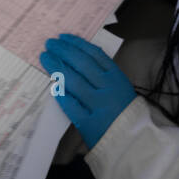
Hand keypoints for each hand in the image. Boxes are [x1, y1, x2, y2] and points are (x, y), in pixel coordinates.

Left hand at [39, 34, 136, 148]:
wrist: (133, 141)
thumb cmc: (123, 111)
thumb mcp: (119, 87)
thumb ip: (102, 75)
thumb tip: (75, 57)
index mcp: (117, 77)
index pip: (94, 54)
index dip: (77, 44)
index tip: (63, 37)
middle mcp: (109, 88)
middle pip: (82, 64)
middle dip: (64, 51)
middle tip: (49, 45)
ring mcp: (99, 106)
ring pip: (75, 82)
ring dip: (57, 68)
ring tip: (45, 59)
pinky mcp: (90, 123)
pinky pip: (72, 106)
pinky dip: (62, 95)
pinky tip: (53, 86)